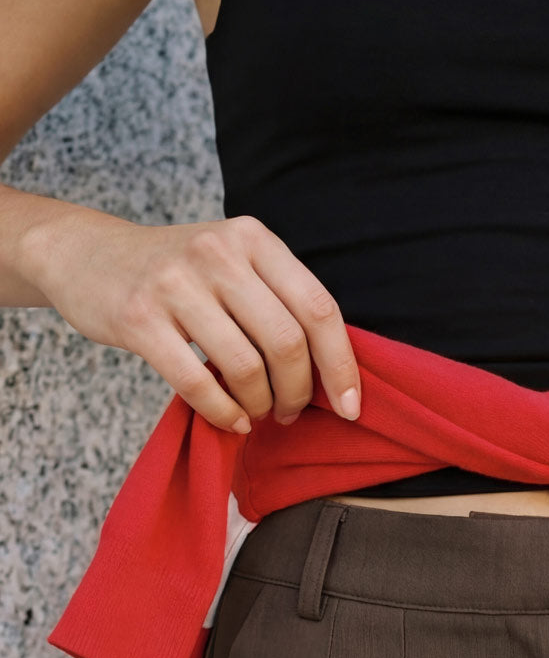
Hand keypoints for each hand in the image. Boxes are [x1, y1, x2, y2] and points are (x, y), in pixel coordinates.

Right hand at [25, 210, 361, 432]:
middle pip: (286, 342)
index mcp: (254, 238)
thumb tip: (333, 371)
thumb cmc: (178, 272)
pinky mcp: (140, 319)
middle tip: (290, 412)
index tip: (352, 407)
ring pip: (246, 367)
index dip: (341, 365)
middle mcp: (218, 253)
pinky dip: (223, 413)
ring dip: (260, 405)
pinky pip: (198, 383)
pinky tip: (232, 419)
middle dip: (298, 392)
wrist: (87, 255)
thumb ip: (278, 299)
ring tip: (257, 411)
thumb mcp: (233, 261)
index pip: (318, 308)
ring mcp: (176, 285)